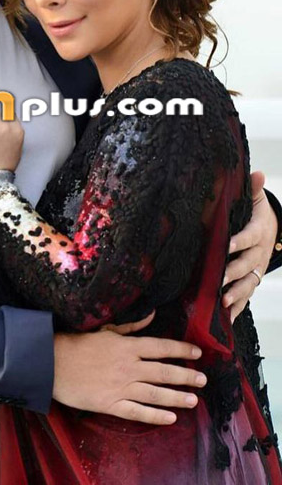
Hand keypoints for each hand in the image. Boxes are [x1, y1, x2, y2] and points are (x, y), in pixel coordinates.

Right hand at [53, 312, 206, 424]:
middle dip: (186, 376)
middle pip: (164, 372)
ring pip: (155, 394)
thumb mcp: (105, 329)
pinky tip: (170, 419)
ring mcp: (121, 387)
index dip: (181, 350)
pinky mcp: (111, 404)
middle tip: (202, 380)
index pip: (161, 347)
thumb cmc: (78, 343)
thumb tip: (152, 315)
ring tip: (193, 400)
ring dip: (177, 397)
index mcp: (127, 346)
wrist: (52, 362)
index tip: (197, 353)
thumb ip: (131, 326)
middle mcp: (128, 367)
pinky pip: (138, 412)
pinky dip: (155, 416)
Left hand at [223, 171, 276, 322]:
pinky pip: (246, 297)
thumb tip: (258, 173)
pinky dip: (237, 308)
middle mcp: (258, 254)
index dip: (238, 242)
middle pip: (246, 265)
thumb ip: (254, 189)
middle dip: (232, 273)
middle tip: (218, 279)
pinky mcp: (252, 281)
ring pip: (247, 284)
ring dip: (236, 294)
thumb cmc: (257, 215)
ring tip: (222, 302)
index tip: (226, 245)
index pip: (248, 237)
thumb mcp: (256, 201)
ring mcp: (256, 270)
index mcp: (258, 233)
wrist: (272, 230)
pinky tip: (225, 318)